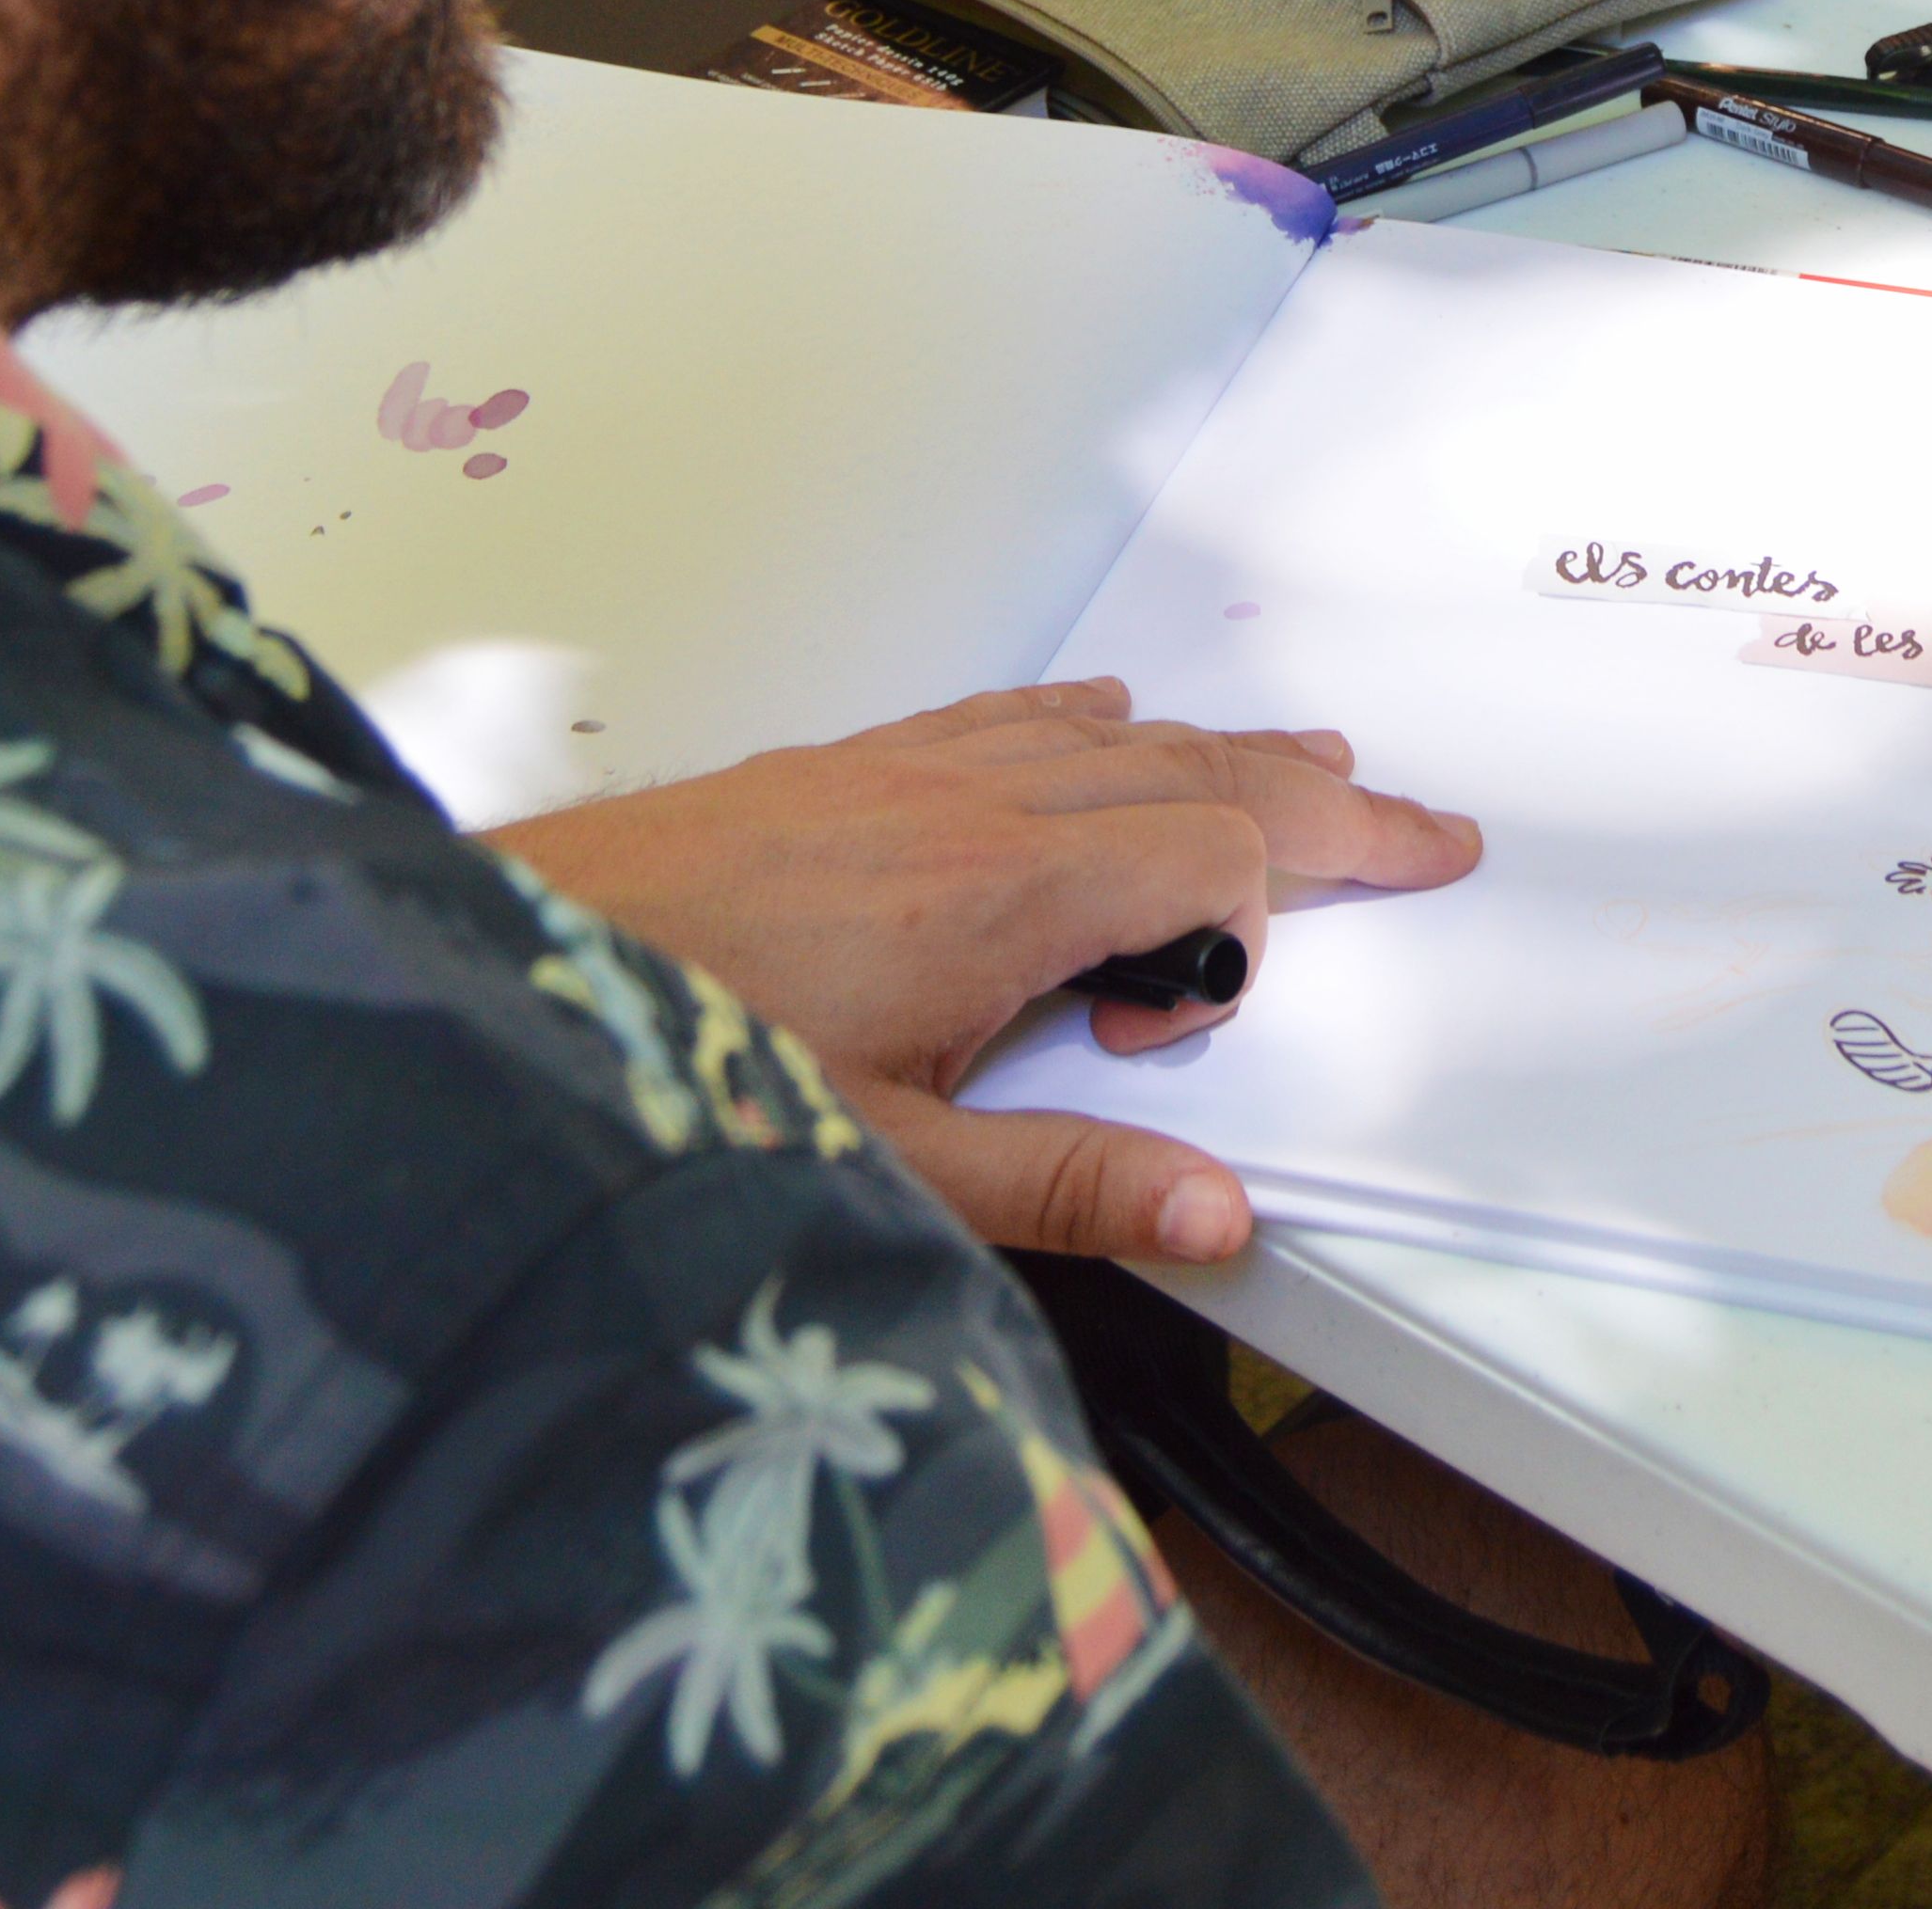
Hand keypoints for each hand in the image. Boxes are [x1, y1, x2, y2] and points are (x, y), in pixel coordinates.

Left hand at [485, 677, 1482, 1263]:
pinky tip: (1106, 718)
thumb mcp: (884, 1166)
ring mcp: (906, 775)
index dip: (1254, 931)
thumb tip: (1213, 1215)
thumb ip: (1062, 1191)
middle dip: (1323, 800)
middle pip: (1196, 772)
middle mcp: (967, 806)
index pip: (1214, 859)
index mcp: (1001, 895)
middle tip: (1423, 828)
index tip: (1200, 1020)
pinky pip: (1008, 715)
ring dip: (1224, 751)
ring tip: (1313, 763)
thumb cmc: (675, 1057)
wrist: (509, 967)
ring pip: (1112, 735)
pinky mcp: (843, 771)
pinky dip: (1092, 721)